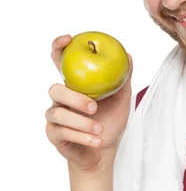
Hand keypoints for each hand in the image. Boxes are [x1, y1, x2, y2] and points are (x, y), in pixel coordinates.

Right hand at [45, 34, 133, 172]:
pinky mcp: (53, 134)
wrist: (104, 151)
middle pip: (55, 89)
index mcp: (75, 84)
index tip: (68, 39)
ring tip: (99, 130)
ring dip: (81, 123)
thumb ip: (122, 79)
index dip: (59, 47)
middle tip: (94, 107)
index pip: (60, 60)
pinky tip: (96, 141)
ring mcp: (54, 116)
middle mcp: (61, 98)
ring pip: (58, 113)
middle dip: (74, 98)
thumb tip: (127, 55)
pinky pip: (63, 132)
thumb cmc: (111, 121)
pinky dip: (82, 137)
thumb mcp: (122, 99)